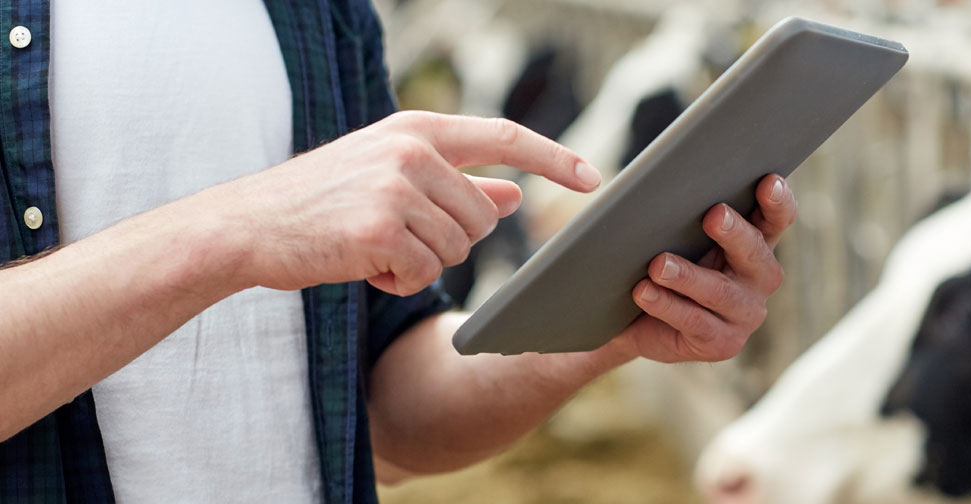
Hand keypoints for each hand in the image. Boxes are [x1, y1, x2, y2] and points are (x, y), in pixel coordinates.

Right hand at [216, 111, 600, 294]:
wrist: (248, 224)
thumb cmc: (323, 202)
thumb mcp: (392, 177)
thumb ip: (457, 183)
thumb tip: (514, 196)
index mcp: (416, 129)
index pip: (504, 135)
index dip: (553, 158)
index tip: (592, 177)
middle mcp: (411, 151)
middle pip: (483, 216)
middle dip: (451, 239)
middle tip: (397, 236)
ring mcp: (395, 188)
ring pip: (457, 248)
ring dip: (421, 262)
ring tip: (373, 246)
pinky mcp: (379, 229)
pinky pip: (423, 273)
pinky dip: (398, 281)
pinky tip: (363, 264)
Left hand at [607, 174, 796, 362]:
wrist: (634, 320)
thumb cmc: (659, 263)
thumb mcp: (672, 233)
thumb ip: (678, 208)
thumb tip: (649, 176)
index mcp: (755, 242)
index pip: (777, 219)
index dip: (778, 202)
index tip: (768, 182)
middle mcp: (759, 278)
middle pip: (755, 254)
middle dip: (735, 233)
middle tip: (714, 215)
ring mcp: (744, 314)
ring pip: (720, 292)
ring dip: (688, 276)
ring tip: (659, 264)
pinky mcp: (722, 343)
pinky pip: (695, 322)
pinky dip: (667, 305)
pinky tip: (644, 292)